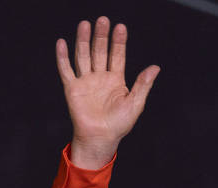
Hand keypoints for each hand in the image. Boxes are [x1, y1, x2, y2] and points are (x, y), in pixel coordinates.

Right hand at [56, 16, 159, 168]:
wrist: (101, 138)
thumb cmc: (119, 124)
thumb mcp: (136, 103)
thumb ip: (143, 84)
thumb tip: (155, 67)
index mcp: (116, 80)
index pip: (117, 55)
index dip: (119, 42)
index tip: (120, 27)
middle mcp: (100, 77)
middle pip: (100, 51)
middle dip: (101, 36)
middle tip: (102, 20)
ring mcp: (86, 81)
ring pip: (83, 56)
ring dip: (83, 40)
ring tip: (85, 24)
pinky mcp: (72, 89)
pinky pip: (66, 70)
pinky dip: (63, 57)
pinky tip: (62, 42)